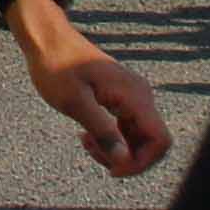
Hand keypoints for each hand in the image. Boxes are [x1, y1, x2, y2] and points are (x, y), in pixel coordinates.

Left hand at [10, 0, 168, 177]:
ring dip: (115, 150)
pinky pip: (127, 129)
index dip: (142, 163)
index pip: (160, 140)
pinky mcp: (122, 99)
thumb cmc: (57, 67)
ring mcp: (133, 97)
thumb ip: (103, 131)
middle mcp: (140, 95)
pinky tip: (87, 135)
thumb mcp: (75, 103)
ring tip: (85, 141)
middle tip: (91, 150)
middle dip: (125, 159)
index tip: (111, 169)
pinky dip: (111, 139)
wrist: (48, 41)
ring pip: (138, 139)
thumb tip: (124, 161)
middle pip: (151, 143)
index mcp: (134, 95)